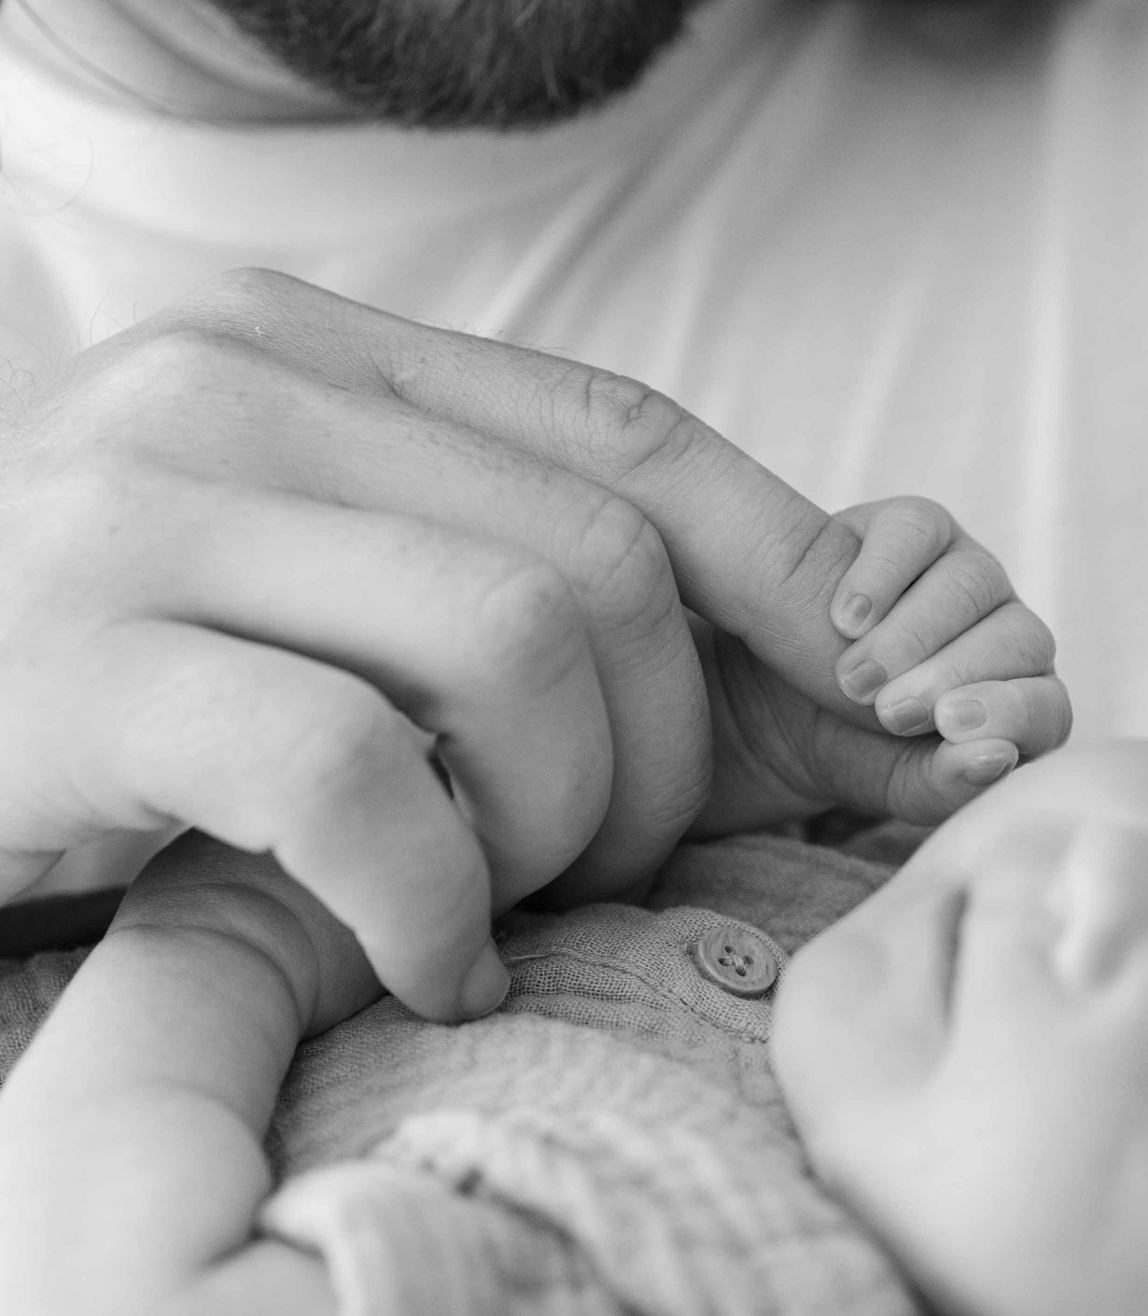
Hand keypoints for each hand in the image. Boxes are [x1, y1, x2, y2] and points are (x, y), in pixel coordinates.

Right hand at [0, 270, 1042, 1017]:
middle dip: (668, 750)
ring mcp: (145, 510)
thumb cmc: (137, 709)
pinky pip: (357, 774)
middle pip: (605, 555)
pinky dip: (436, 897)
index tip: (898, 698)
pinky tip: (427, 962)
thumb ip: (551, 608)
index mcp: (314, 354)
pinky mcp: (79, 662)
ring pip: (516, 644)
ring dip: (558, 821)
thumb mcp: (350, 620)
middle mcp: (231, 387)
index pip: (628, 432)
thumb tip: (861, 667)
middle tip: (613, 868)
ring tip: (497, 905)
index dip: (795, 573)